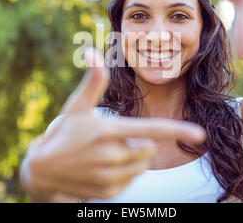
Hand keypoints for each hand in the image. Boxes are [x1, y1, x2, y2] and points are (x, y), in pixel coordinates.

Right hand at [21, 48, 205, 200]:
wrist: (42, 170)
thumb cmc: (64, 132)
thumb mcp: (76, 106)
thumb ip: (93, 81)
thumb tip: (90, 50)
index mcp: (110, 131)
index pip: (152, 131)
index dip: (178, 131)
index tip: (200, 134)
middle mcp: (113, 156)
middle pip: (149, 148)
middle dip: (140, 142)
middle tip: (114, 139)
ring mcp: (110, 177)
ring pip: (142, 166)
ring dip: (133, 159)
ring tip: (106, 154)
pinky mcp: (108, 192)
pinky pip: (131, 181)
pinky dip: (124, 174)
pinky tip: (103, 168)